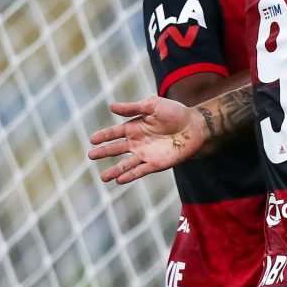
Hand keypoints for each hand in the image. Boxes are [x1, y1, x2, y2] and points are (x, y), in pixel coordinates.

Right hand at [87, 96, 205, 183]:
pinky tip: (120, 180)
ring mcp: (146, 154)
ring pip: (126, 164)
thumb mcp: (153, 106)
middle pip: (116, 149)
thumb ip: (133, 108)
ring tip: (103, 178)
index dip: (103, 136)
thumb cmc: (175, 113)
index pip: (114, 133)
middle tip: (91, 155)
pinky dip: (130, 176)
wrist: (195, 126)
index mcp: (134, 127)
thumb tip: (111, 106)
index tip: (92, 140)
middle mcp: (137, 142)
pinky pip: (140, 171)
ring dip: (115, 171)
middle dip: (104, 152)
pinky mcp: (156, 164)